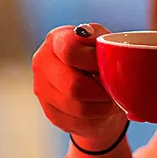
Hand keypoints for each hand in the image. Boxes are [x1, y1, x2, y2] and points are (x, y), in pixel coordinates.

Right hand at [31, 23, 125, 145]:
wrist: (92, 86)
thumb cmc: (99, 59)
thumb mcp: (102, 41)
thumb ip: (97, 36)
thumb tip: (87, 34)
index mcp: (55, 40)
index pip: (70, 51)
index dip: (94, 60)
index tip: (107, 64)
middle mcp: (42, 64)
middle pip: (74, 85)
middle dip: (101, 90)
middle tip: (114, 89)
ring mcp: (42, 90)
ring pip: (78, 108)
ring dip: (102, 106)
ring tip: (111, 100)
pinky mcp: (50, 113)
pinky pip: (78, 122)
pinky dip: (96, 119)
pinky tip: (102, 109)